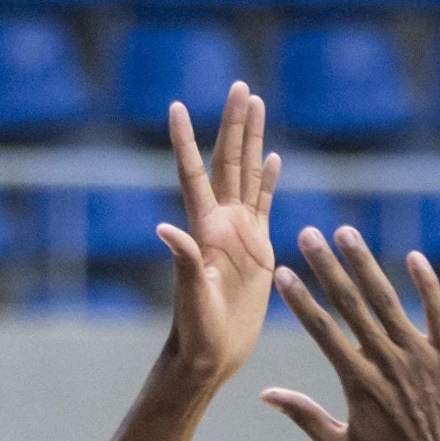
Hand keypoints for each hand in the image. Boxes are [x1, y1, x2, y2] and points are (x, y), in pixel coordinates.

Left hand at [159, 83, 279, 386]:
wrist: (213, 354)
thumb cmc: (196, 332)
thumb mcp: (191, 298)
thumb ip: (183, 262)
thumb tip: (165, 230)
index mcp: (203, 229)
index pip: (192, 174)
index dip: (185, 141)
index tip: (176, 106)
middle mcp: (219, 223)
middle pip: (227, 162)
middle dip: (232, 123)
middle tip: (240, 86)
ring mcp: (239, 233)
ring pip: (247, 175)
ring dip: (251, 139)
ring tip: (256, 103)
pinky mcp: (257, 249)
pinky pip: (264, 205)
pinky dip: (269, 180)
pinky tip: (274, 157)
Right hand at [265, 229, 439, 440]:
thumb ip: (305, 417)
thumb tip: (266, 395)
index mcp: (358, 381)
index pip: (322, 330)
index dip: (300, 300)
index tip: (282, 273)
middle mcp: (386, 360)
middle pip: (350, 304)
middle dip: (326, 267)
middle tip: (307, 234)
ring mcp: (420, 355)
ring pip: (387, 299)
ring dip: (364, 264)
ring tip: (345, 233)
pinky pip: (437, 311)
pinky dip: (426, 284)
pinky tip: (413, 258)